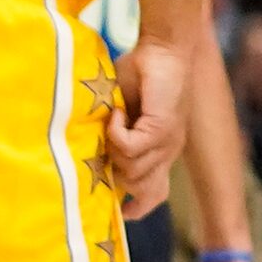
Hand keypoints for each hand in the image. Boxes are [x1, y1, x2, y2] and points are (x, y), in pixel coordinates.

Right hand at [110, 38, 188, 219]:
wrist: (164, 48)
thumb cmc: (140, 72)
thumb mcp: (122, 108)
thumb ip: (114, 131)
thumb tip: (94, 150)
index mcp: (161, 151)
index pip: (155, 193)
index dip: (139, 206)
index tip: (121, 213)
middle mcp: (168, 153)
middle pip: (141, 190)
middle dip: (117, 174)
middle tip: (105, 145)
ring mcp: (168, 144)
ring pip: (132, 172)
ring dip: (114, 148)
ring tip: (112, 120)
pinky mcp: (162, 130)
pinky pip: (129, 148)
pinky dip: (116, 131)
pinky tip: (117, 112)